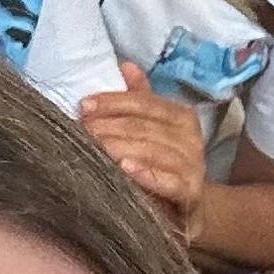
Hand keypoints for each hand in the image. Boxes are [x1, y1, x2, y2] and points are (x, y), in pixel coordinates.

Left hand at [81, 64, 207, 236]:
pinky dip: (149, 175)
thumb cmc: (162, 164)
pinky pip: (171, 182)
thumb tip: (125, 64)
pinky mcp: (191, 194)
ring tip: (95, 148)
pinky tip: (126, 170)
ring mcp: (193, 166)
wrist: (190, 209)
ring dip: (122, 148)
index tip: (83, 106)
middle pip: (146, 127)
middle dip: (110, 127)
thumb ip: (140, 99)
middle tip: (80, 131)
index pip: (146, 103)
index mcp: (182, 117)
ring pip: (155, 151)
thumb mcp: (153, 129)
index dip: (113, 102)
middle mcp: (192, 139)